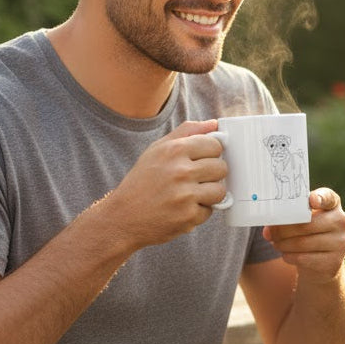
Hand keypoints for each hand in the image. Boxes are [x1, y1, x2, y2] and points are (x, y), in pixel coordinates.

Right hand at [111, 120, 228, 248]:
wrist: (123, 218)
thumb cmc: (141, 182)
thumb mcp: (157, 150)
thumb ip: (186, 132)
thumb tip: (214, 124)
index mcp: (174, 150)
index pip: (215, 145)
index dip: (211, 154)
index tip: (201, 161)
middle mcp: (180, 171)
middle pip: (221, 168)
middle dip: (212, 175)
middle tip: (195, 180)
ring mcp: (185, 195)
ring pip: (220, 191)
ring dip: (209, 195)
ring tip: (191, 195)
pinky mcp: (188, 216)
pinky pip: (209, 211)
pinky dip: (198, 212)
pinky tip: (182, 209)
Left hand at [262, 187, 344, 283]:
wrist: (322, 262)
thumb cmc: (309, 234)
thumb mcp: (302, 220)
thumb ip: (286, 219)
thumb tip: (268, 231)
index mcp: (333, 205)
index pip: (328, 198)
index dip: (320, 198)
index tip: (311, 200)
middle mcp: (341, 221)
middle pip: (306, 224)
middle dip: (283, 230)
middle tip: (271, 234)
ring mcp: (340, 242)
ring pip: (302, 243)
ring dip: (283, 244)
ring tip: (276, 244)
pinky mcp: (334, 262)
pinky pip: (304, 258)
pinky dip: (289, 256)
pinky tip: (285, 254)